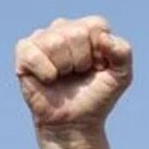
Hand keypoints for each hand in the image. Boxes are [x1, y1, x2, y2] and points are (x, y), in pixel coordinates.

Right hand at [16, 16, 130, 133]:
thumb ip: (123, 52)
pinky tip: (48, 80)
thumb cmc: (96, 97)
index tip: (97, 68)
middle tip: (77, 75)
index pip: (96, 26)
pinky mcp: (24, 51)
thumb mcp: (121, 76)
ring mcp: (41, 38)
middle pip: (76, 33)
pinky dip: (46, 73)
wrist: (74, 123)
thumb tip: (103, 38)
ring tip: (63, 77)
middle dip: (81, 62)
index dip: (100, 53)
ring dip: (64, 68)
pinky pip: (35, 54)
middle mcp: (63, 27)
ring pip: (56, 43)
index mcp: (87, 29)